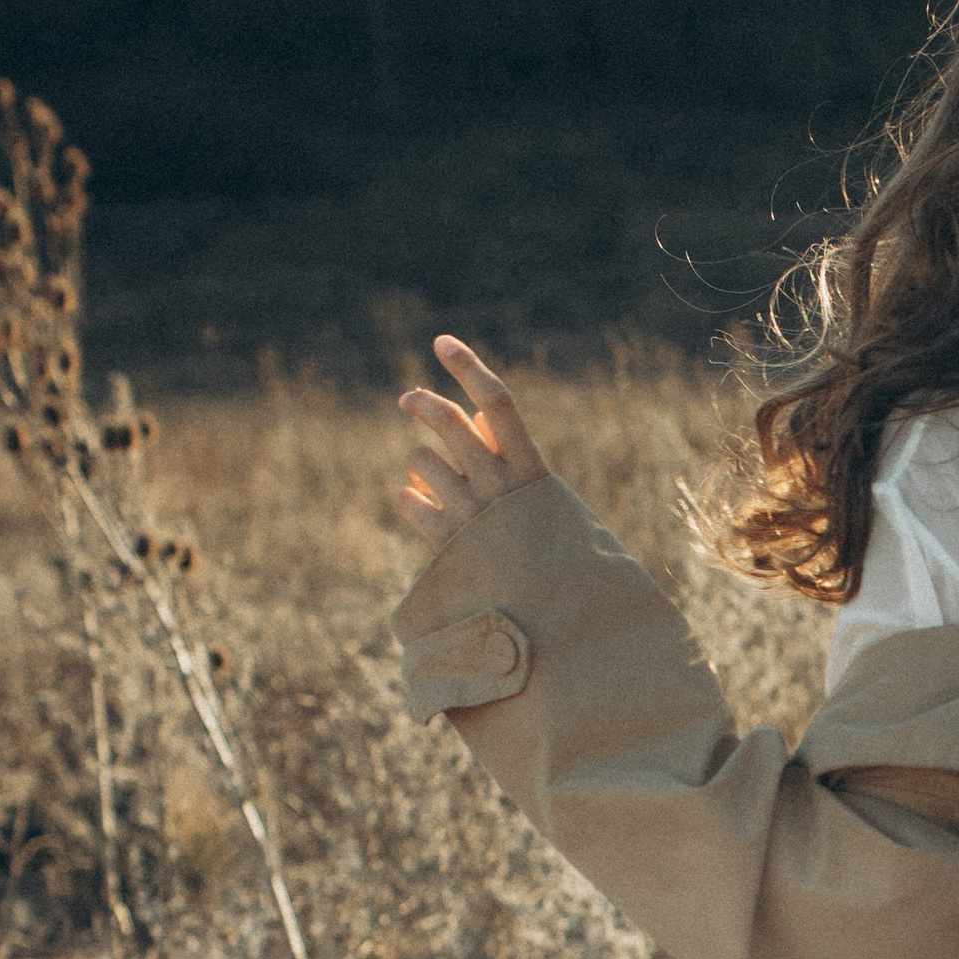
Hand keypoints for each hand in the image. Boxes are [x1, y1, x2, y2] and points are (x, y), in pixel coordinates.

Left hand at [394, 334, 547, 539]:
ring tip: (434, 485)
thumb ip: (504, 455)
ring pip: (421, 461)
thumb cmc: (548, 549)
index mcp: (531, 470)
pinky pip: (407, 502)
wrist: (551, 616)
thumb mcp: (539, 498)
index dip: (468, 367)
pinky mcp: (445, 544)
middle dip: (421, 403)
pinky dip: (410, 502)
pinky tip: (425, 513)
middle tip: (408, 399)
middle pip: (448, 422)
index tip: (441, 342)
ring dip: (420, 467)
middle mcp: (499, 486)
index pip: (498, 402)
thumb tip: (467, 414)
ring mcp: (471, 515)